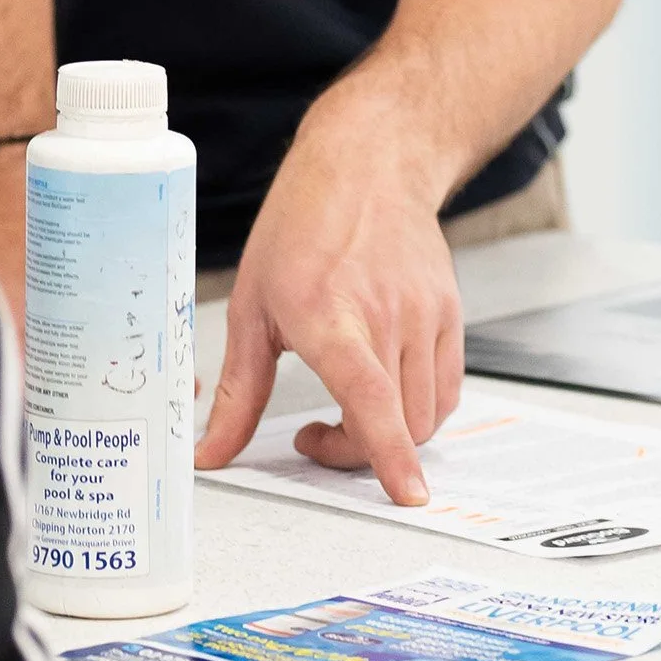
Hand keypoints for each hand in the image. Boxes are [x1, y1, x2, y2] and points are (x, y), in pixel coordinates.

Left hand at [193, 106, 462, 505]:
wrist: (368, 165)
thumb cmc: (302, 225)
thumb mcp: (251, 305)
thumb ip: (237, 391)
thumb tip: (210, 454)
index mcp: (330, 314)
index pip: (368, 395)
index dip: (387, 451)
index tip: (406, 494)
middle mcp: (385, 315)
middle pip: (399, 421)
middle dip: (360, 455)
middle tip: (318, 436)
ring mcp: (425, 313)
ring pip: (427, 413)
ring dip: (392, 435)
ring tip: (349, 410)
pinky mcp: (449, 312)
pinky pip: (447, 388)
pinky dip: (421, 411)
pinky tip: (387, 394)